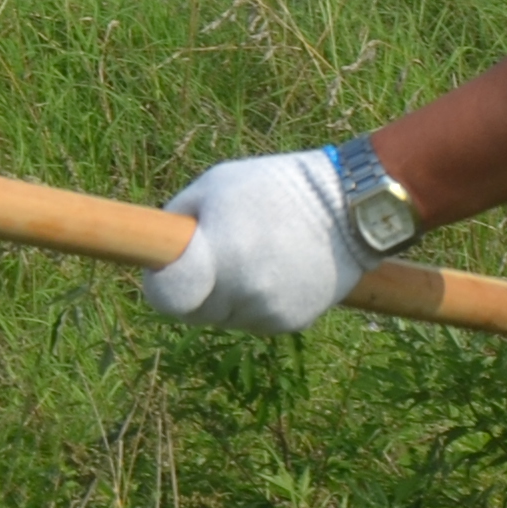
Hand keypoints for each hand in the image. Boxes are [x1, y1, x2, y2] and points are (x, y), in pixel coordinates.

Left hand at [138, 148, 365, 333]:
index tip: (163, 269)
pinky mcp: (293, 322)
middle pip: (193, 312)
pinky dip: (256, 301)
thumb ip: (179, 219)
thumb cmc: (273, 187)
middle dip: (195, 288)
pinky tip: (275, 268)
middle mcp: (245, 291)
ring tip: (252, 255)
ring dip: (227, 296)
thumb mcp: (216, 185)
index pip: (166, 297)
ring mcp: (270, 311)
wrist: (349, 207)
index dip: (159, 284)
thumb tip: (157, 250)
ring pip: (224, 318)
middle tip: (213, 254)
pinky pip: (254, 319)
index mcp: (221, 254)